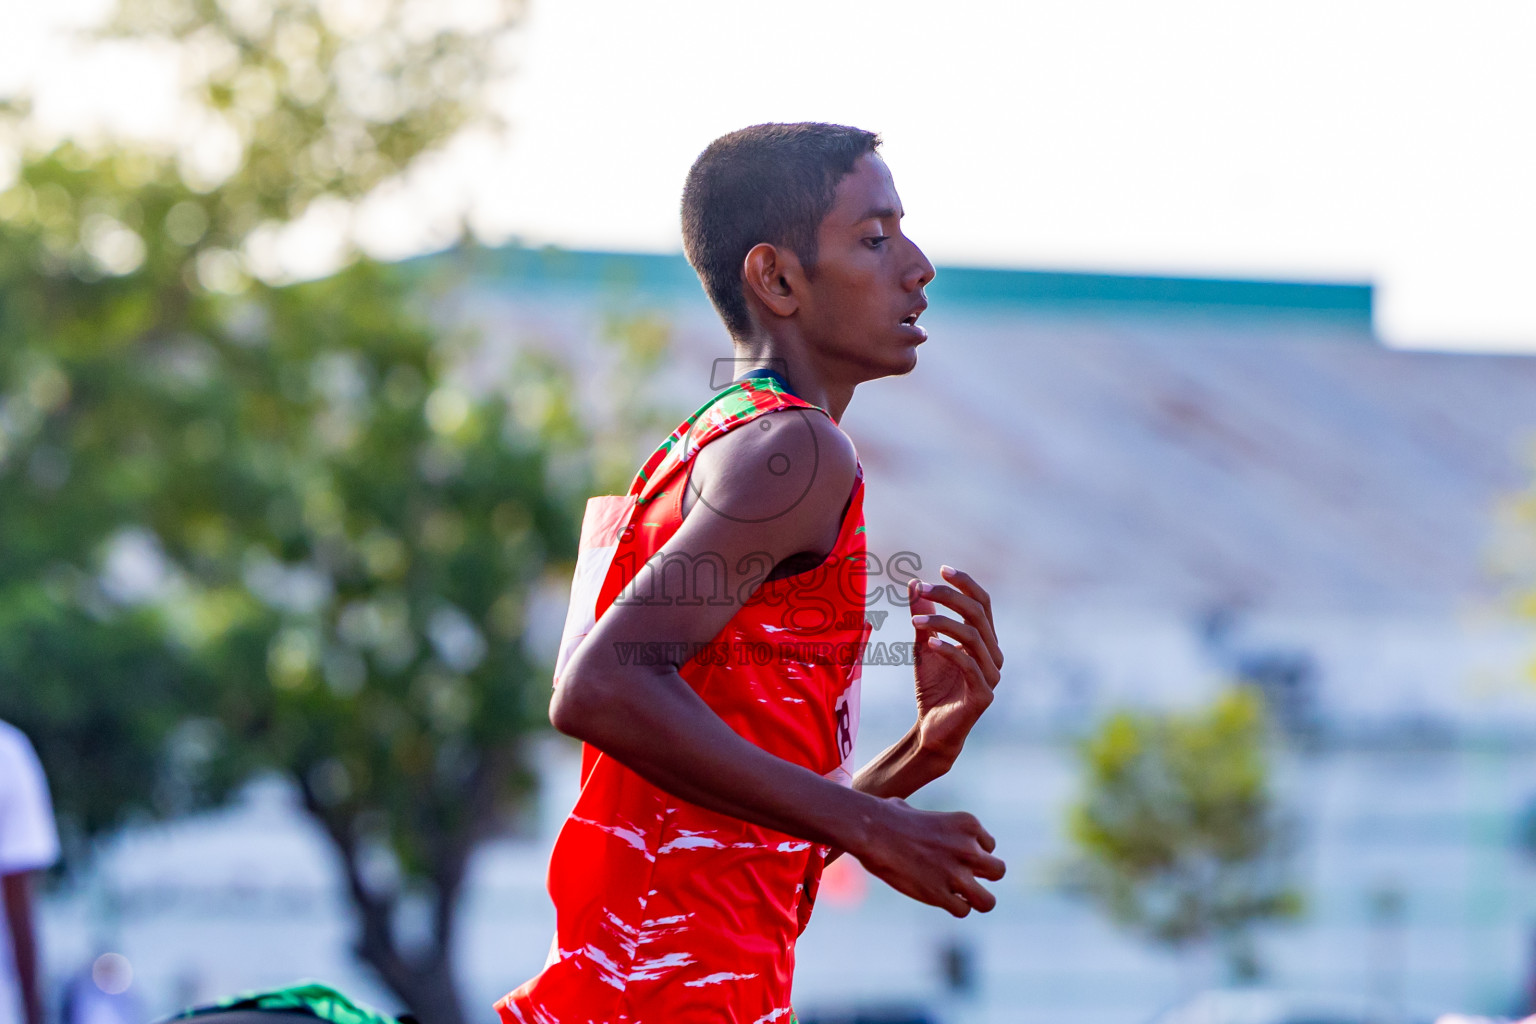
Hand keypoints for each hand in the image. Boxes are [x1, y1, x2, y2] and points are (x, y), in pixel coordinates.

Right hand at [853, 796, 1005, 916]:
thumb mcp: (921, 810)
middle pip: (998, 871)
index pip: (989, 846)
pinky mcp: (941, 895)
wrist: (873, 831)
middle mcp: (970, 849)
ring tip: (961, 898)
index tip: (955, 856)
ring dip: (976, 900)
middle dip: (982, 876)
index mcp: (968, 825)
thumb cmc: (887, 816)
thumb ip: (928, 821)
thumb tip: (907, 814)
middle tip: (962, 877)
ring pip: (988, 902)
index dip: (973, 854)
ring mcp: (957, 874)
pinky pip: (962, 911)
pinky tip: (939, 899)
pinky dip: (953, 908)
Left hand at [908, 565, 1003, 763]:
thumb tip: (915, 584)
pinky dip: (949, 650)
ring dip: (942, 623)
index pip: (982, 603)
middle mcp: (993, 654)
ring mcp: (991, 674)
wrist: (931, 729)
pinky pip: (968, 665)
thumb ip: (923, 616)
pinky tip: (929, 643)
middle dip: (950, 597)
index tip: (941, 568)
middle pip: (978, 614)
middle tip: (922, 589)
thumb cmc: (932, 686)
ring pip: (973, 637)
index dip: (965, 583)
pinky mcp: (983, 694)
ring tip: (915, 622)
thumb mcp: (923, 645)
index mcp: (984, 639)